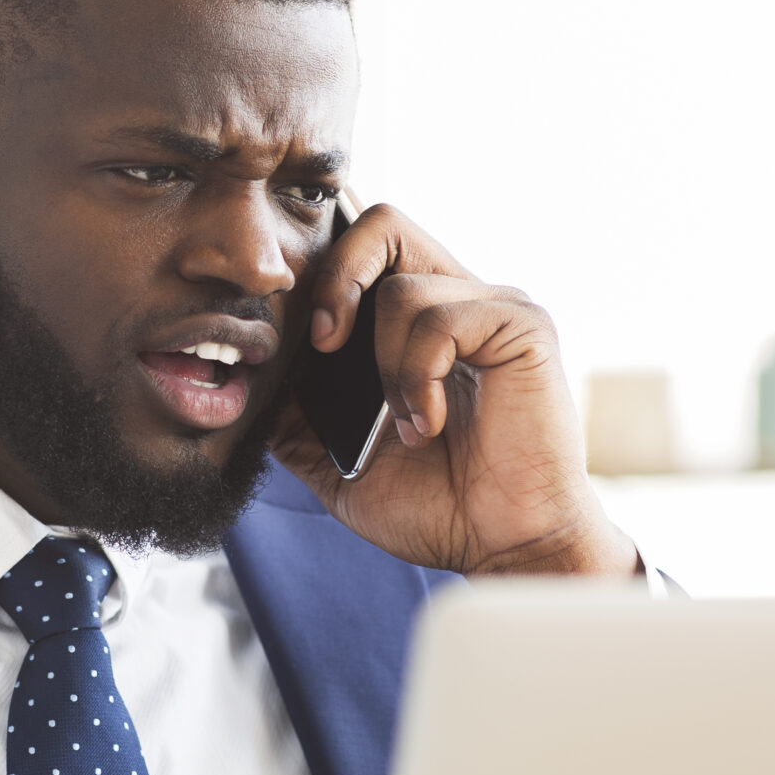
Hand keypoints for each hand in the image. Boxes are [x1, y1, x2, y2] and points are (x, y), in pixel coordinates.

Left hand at [271, 204, 638, 577]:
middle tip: (324, 343)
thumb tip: (252, 385)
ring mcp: (495, 309)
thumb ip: (299, 423)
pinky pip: (440, 318)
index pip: (367, 249)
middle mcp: (461, 302)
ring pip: (401, 288)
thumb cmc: (442, 509)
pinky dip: (418, 377)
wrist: (506, 549)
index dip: (323, 275)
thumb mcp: (343, 467)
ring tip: (409, 427)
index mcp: (421, 325)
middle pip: (384, 225)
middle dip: (336, 279)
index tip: (303, 340)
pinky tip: (429, 424)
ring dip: (386, 367)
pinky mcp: (522, 327)